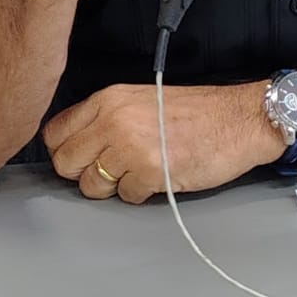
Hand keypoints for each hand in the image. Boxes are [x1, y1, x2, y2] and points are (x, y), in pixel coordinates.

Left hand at [45, 82, 284, 203]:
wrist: (241, 119)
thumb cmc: (198, 113)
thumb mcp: (141, 100)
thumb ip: (105, 118)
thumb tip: (77, 145)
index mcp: (109, 99)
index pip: (55, 132)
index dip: (65, 151)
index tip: (80, 157)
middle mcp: (114, 120)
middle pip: (66, 162)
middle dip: (83, 173)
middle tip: (107, 172)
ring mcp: (131, 147)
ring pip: (91, 185)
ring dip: (112, 187)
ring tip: (136, 174)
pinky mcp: (150, 172)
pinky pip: (125, 197)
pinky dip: (140, 193)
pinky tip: (157, 177)